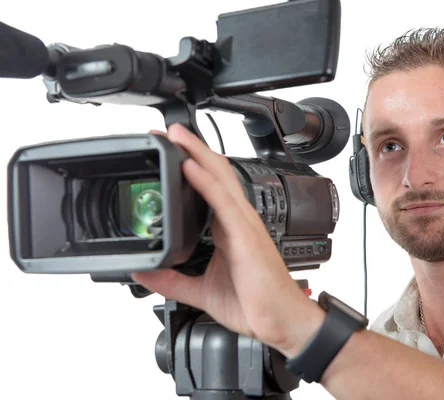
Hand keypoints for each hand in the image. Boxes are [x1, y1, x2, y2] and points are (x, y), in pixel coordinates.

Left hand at [131, 124, 324, 356]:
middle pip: (214, 173)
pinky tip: (189, 166)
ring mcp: (243, 224)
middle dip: (191, 149)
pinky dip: (205, 182)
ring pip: (219, 178)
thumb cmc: (253, 303)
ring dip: (196, 154)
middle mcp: (237, 221)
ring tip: (175, 135)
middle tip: (166, 132)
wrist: (280, 321)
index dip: (190, 165)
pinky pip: (222, 201)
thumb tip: (144, 271)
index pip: (208, 187)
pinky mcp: (245, 235)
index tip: (167, 152)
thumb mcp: (201, 291)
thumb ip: (172, 280)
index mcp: (228, 230)